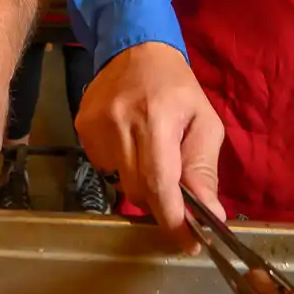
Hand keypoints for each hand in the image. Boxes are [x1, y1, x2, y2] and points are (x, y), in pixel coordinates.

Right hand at [75, 42, 224, 245]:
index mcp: (156, 119)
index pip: (159, 182)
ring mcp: (95, 127)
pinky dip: (122, 168)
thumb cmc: (177, 88)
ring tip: (152, 156)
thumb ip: (204, 170)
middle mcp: (120, 123)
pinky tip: (130, 144)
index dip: (173, 218)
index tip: (187, 243)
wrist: (134, 50)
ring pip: (120, 183)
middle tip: (177, 198)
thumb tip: (210, 215)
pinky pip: (105, 168)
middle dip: (161, 203)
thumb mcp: (204, 123)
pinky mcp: (82, 129)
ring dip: (141, 184)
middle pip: (139, 190)